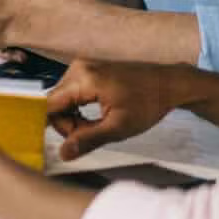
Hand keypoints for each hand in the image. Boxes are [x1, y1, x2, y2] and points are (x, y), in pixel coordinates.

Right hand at [47, 60, 187, 159]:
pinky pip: (73, 92)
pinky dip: (81, 107)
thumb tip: (64, 153)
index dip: (54, 126)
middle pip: (54, 103)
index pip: (49, 105)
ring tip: (100, 124)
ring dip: (75, 117)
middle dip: (68, 124)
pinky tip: (99, 114)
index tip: (66, 140)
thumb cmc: (149, 102)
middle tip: (93, 133)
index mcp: (84, 79)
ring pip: (63, 99)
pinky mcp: (90, 68)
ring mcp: (84, 66)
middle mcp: (79, 67)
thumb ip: (88, 140)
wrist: (170, 83)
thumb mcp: (119, 128)